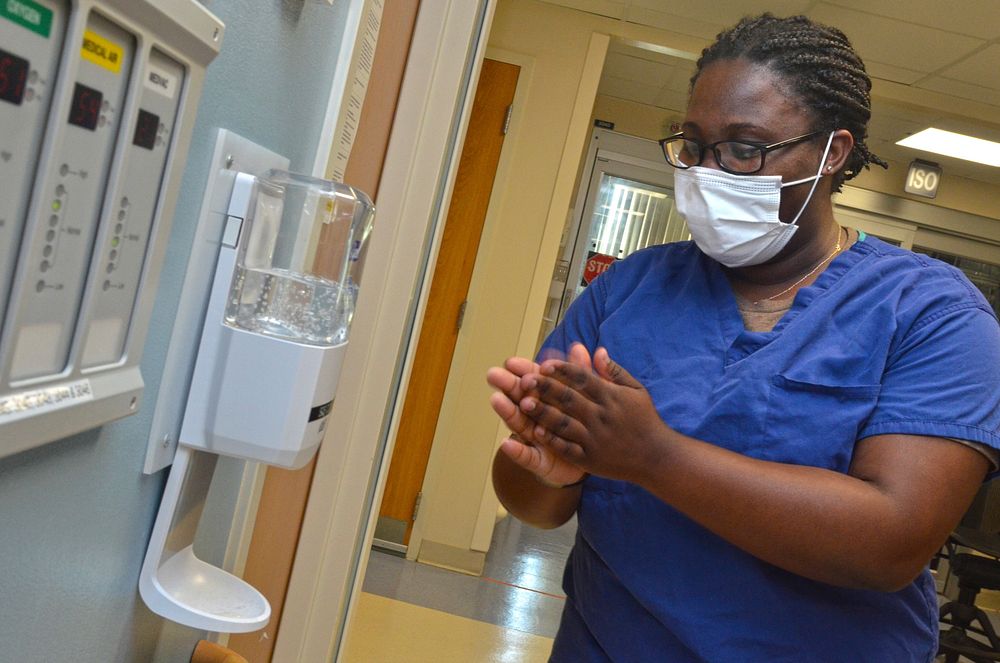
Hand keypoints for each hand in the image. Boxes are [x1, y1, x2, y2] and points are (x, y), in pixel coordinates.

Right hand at [487, 346, 589, 486]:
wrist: (592, 461)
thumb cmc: (583, 424)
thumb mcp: (585, 398)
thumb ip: (580, 374)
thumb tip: (579, 347)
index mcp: (549, 399)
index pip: (534, 381)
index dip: (523, 371)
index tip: (511, 362)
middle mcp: (538, 417)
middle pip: (522, 398)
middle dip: (508, 387)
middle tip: (493, 375)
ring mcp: (537, 440)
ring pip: (521, 424)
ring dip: (508, 413)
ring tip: (496, 400)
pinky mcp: (541, 462)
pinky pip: (528, 457)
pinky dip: (517, 451)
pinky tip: (506, 444)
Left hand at [518, 344, 670, 483]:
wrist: (657, 457)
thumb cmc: (645, 420)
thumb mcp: (635, 390)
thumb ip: (614, 371)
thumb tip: (597, 350)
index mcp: (612, 397)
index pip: (583, 379)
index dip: (562, 370)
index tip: (543, 363)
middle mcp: (602, 417)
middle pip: (569, 399)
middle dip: (545, 388)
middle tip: (524, 380)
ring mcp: (595, 439)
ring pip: (564, 423)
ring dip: (543, 413)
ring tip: (523, 404)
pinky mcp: (590, 459)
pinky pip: (567, 448)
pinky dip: (552, 440)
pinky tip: (536, 432)